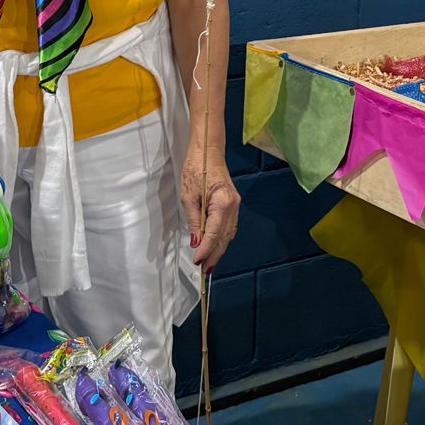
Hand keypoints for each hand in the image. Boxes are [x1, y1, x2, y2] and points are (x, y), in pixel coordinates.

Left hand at [180, 146, 239, 272]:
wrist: (208, 152)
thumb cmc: (195, 170)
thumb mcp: (188, 196)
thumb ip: (194, 221)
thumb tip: (196, 242)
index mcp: (223, 203)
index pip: (214, 233)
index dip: (206, 249)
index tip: (197, 261)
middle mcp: (233, 206)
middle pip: (224, 237)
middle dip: (214, 254)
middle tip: (204, 271)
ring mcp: (236, 206)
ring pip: (228, 234)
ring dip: (218, 249)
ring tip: (209, 264)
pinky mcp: (233, 205)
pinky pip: (229, 227)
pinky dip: (221, 239)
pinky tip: (214, 247)